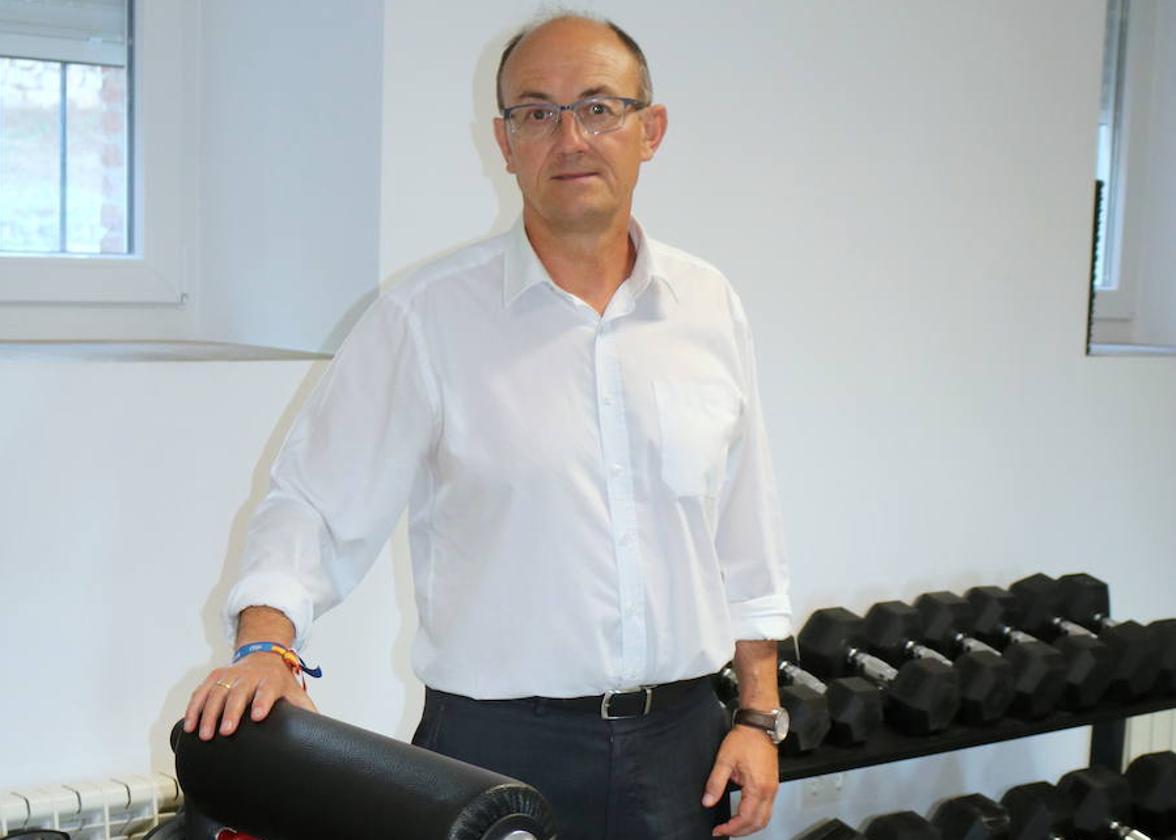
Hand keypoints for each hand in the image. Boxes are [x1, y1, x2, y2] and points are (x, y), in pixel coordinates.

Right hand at [182, 653, 317, 740]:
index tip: (258, 716)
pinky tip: (190, 725)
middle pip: (238, 693)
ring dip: (208, 713)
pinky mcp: (215, 676)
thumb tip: (323, 733)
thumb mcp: (294, 692)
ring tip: (204, 735)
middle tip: (225, 732)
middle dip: (230, 712)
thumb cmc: (279, 682)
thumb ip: (306, 710)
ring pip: (216, 692)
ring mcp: (230, 675)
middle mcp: (249, 676)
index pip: (267, 691)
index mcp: (271, 681)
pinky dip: (194, 707)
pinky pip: (201, 691)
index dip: (262, 702)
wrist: (264, 656)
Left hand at [702, 725, 779, 836]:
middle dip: (741, 831)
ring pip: (765, 818)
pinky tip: (746, 815)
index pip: (745, 818)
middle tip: (725, 831)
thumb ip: (715, 782)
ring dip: (750, 826)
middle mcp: (768, 791)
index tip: (719, 830)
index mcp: (757, 787)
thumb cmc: (745, 739)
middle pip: (758, 823)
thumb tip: (708, 800)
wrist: (758, 726)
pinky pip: (768, 809)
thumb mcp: (724, 760)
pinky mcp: (773, 785)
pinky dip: (756, 817)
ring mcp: (773, 788)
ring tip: (734, 827)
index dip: (731, 828)